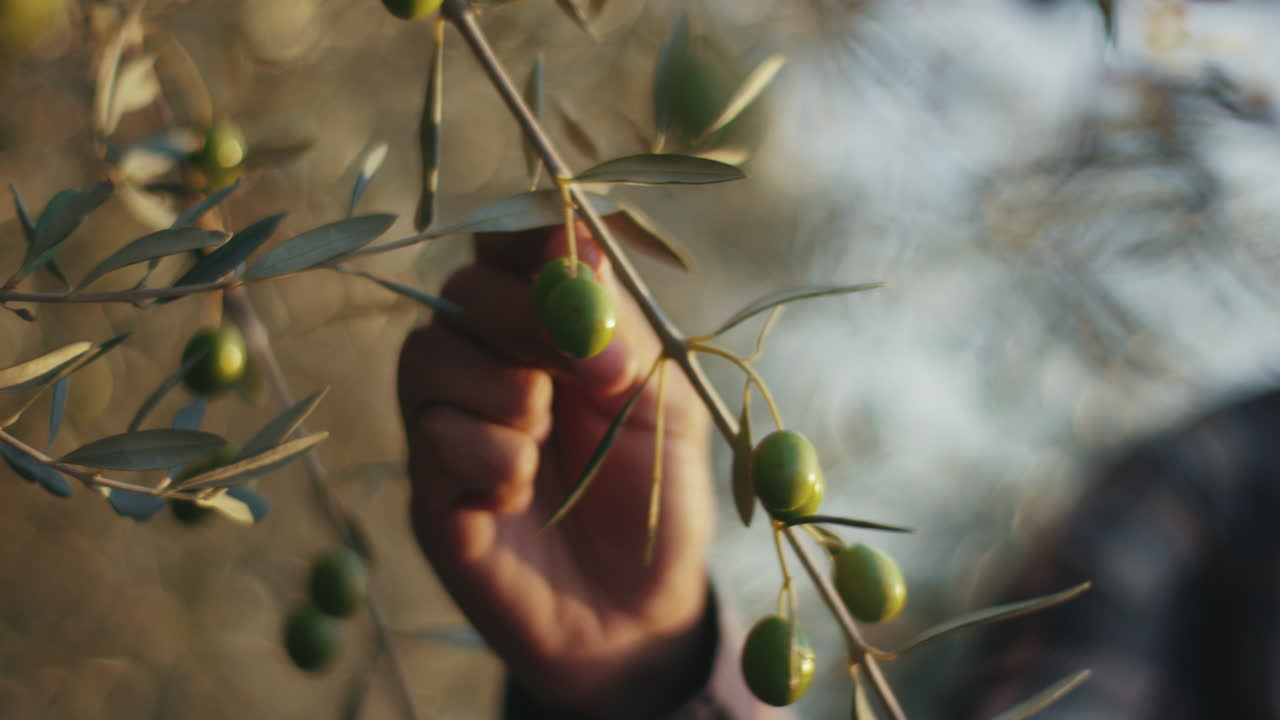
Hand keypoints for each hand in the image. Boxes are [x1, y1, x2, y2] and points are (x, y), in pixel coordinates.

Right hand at [397, 223, 715, 717]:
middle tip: (594, 375)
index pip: (508, 246)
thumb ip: (624, 329)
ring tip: (548, 442)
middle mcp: (486, 364)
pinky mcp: (428, 491)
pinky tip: (520, 496)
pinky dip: (491, 461)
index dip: (532, 243)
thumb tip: (583, 257)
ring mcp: (448, 426)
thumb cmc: (655, 496)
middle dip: (529, 320)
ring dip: (507, 393)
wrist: (639, 613)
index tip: (579, 274)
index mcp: (546, 329)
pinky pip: (432, 439)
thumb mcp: (664, 402)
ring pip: (429, 355)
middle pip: (463, 290)